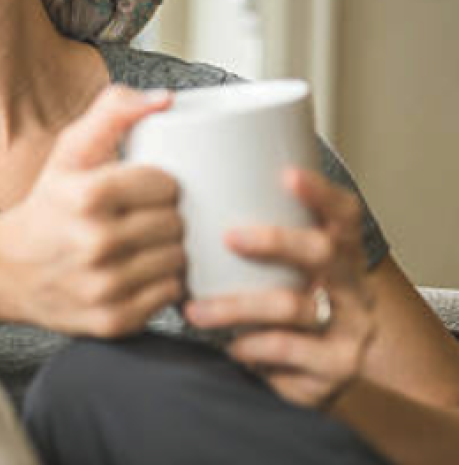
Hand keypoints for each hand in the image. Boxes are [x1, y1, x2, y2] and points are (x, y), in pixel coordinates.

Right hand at [0, 85, 185, 337]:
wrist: (5, 269)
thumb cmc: (47, 204)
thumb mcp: (69, 151)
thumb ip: (113, 112)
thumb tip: (165, 100)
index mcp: (85, 195)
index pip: (166, 184)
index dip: (162, 184)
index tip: (147, 188)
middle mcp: (95, 243)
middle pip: (176, 224)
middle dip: (167, 217)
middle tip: (146, 217)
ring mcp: (105, 286)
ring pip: (178, 261)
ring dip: (168, 251)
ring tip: (145, 244)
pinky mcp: (113, 321)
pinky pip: (169, 296)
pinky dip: (161, 284)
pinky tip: (139, 272)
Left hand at [182, 167, 376, 408]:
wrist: (335, 368)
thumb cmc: (293, 300)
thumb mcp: (293, 268)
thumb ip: (261, 234)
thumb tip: (190, 190)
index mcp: (342, 251)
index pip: (343, 212)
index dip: (320, 192)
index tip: (287, 174)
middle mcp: (352, 286)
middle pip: (322, 252)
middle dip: (275, 240)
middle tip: (228, 237)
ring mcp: (348, 328)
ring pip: (293, 307)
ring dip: (237, 307)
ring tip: (195, 312)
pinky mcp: (334, 368)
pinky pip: (287, 351)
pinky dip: (252, 347)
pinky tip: (230, 345)